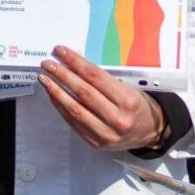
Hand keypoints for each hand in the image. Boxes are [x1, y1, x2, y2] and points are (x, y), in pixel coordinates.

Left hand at [38, 46, 169, 154]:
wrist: (150, 133)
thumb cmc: (138, 106)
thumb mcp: (130, 87)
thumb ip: (103, 80)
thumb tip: (74, 64)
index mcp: (128, 100)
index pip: (95, 76)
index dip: (75, 62)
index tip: (61, 52)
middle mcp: (117, 118)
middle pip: (83, 92)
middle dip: (62, 75)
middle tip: (48, 64)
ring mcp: (106, 133)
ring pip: (75, 109)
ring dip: (56, 92)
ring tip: (45, 79)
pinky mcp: (97, 143)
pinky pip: (74, 123)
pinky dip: (61, 108)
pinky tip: (54, 96)